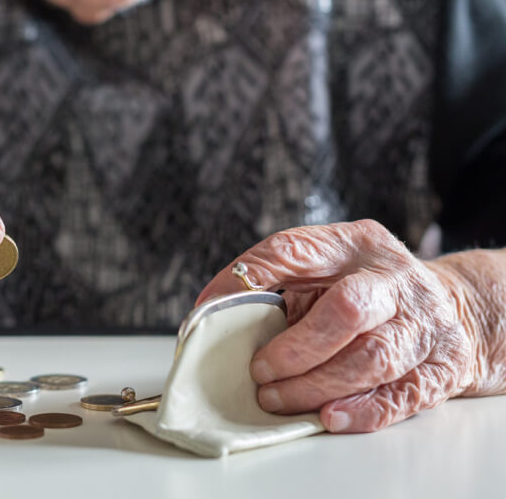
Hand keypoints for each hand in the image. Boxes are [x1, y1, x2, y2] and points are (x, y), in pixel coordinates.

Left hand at [196, 220, 477, 432]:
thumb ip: (279, 282)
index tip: (210, 309)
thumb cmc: (367, 289)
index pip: (294, 250)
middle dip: (295, 348)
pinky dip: (361, 411)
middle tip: (258, 370)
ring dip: (316, 385)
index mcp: (354, 244)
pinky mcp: (441, 366)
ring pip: (372, 358)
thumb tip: (213, 312)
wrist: (451, 308)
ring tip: (276, 398)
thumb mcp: (328, 267)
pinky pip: (401, 395)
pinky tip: (327, 416)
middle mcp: (393, 278)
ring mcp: (423, 322)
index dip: (248, 278)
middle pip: (347, 309)